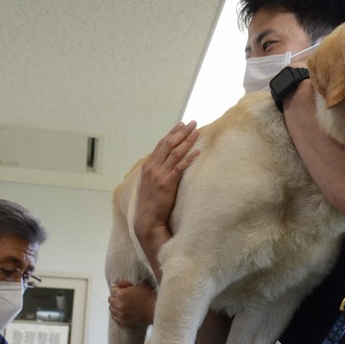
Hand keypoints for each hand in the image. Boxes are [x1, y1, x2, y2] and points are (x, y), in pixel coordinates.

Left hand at [109, 280, 155, 327]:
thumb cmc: (149, 297)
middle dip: (115, 296)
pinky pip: (114, 317)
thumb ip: (127, 282)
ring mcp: (120, 314)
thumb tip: (118, 283)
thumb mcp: (140, 284)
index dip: (118, 288)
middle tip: (123, 296)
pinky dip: (116, 314)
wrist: (156, 311)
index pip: (112, 289)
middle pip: (110, 299)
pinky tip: (122, 311)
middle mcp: (118, 304)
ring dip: (115, 305)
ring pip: (111, 308)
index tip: (122, 289)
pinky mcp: (122, 322)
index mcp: (121, 294)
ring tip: (122, 304)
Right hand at [134, 121, 199, 278]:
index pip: (161, 144)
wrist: (147, 220)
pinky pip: (180, 167)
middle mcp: (152, 168)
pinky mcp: (167, 184)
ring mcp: (159, 175)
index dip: (172, 133)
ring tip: (197, 132)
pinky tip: (197, 151)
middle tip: (193, 123)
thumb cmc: (149, 204)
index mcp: (147, 166)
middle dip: (182, 132)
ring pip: (175, 153)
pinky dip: (189, 158)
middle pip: (169, 144)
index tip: (181, 124)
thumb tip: (163, 165)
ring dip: (187, 141)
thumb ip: (155, 173)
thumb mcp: (148, 184)